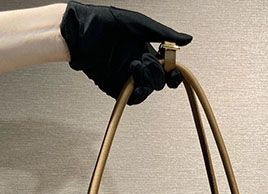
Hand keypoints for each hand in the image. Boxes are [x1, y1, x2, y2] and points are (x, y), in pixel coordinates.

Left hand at [59, 1, 191, 104]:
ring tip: (135, 69)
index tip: (173, 71)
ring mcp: (126, 77)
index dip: (172, 72)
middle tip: (144, 61)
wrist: (80, 31)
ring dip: (145, 83)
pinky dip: (135, 95)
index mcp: (145, 50)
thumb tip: (187, 39)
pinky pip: (130, 98)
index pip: (165, 68)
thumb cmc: (105, 22)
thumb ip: (163, 34)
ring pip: (146, 90)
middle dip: (155, 74)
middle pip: (158, 81)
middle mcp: (137, 65)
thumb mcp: (139, 25)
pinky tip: (133, 84)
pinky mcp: (114, 87)